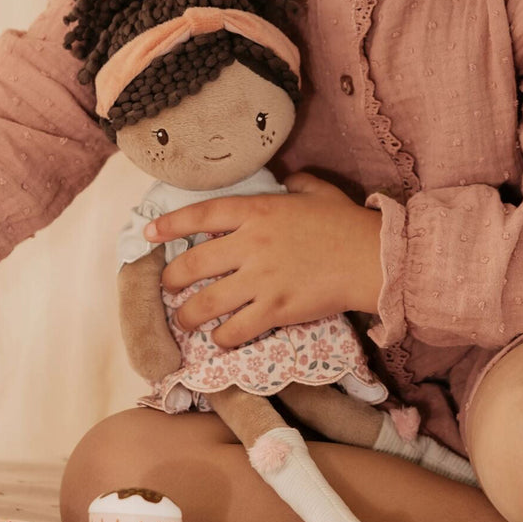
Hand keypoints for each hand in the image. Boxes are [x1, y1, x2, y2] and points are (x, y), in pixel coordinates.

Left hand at [144, 171, 382, 348]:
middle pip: (192, 263)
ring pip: (205, 303)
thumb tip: (286, 182)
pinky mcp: (276, 309)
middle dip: (171, 279)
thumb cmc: (346, 223)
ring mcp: (261, 279)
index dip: (169, 225)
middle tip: (167, 287)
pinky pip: (235, 330)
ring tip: (184, 320)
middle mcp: (251, 243)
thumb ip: (294, 184)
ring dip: (187, 316)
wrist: (374, 259)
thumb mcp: (316, 191)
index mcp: (257, 210)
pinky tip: (220, 339)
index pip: (201, 215)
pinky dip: (222, 338)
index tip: (148, 234)